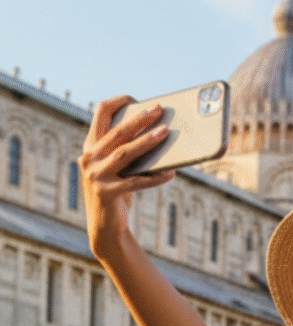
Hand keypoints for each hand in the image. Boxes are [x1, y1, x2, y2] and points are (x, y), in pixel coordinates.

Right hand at [80, 95, 173, 255]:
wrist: (104, 226)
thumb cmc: (118, 191)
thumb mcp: (118, 168)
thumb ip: (127, 150)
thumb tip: (161, 132)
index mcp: (91, 147)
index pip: (99, 113)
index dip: (118, 103)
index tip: (136, 99)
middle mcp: (88, 158)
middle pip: (117, 132)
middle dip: (139, 119)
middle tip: (159, 110)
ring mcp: (95, 176)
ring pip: (124, 154)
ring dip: (146, 142)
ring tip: (165, 132)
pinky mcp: (106, 193)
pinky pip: (135, 182)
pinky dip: (155, 178)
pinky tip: (171, 173)